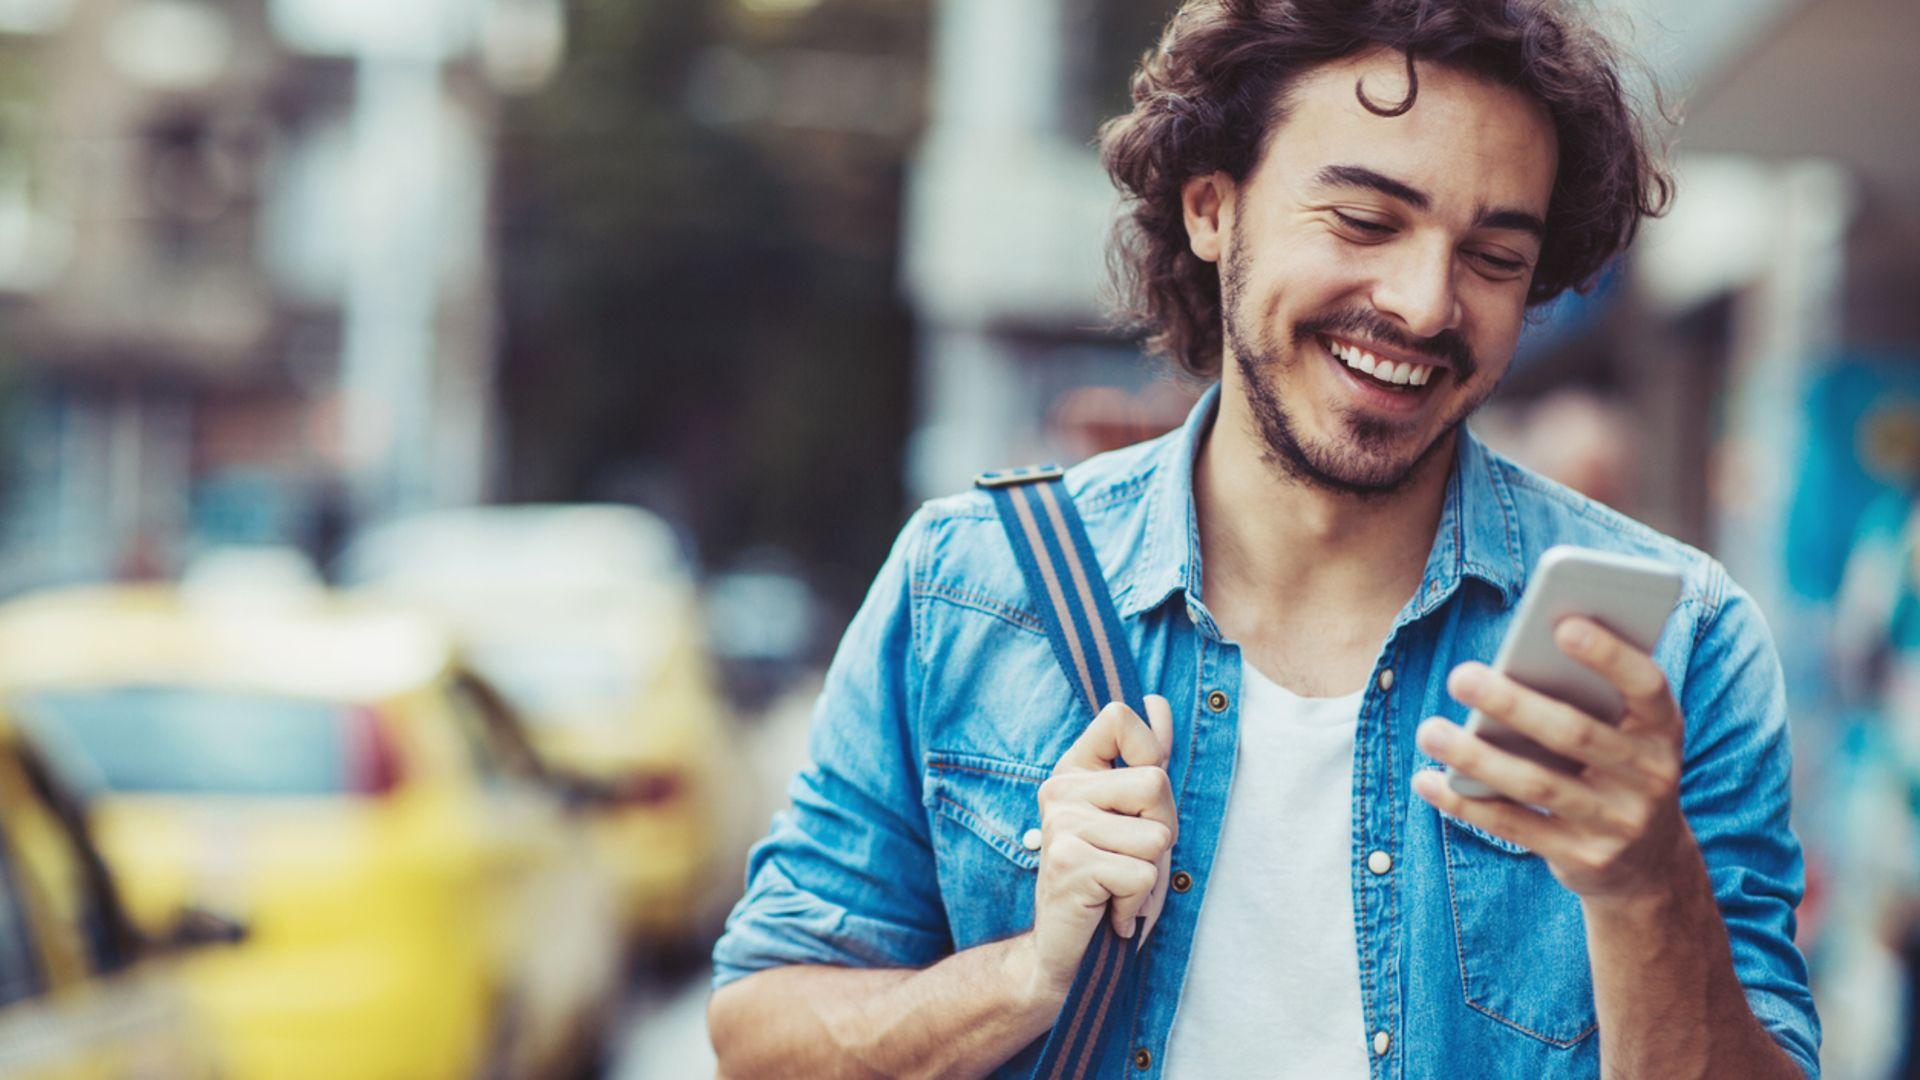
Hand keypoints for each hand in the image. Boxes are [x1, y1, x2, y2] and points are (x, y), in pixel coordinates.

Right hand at [1023, 695, 1176, 1003]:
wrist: (1064, 952)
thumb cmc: (1106, 881)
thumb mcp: (1133, 815)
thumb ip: (1146, 758)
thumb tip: (1158, 702)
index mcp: (1074, 770)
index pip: (1119, 717)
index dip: (1150, 751)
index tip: (1136, 798)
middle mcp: (1060, 791)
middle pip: (1155, 781)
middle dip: (1162, 828)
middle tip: (1131, 858)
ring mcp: (1061, 825)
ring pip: (1156, 833)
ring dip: (1150, 872)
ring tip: (1118, 884)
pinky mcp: (1069, 863)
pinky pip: (1141, 873)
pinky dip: (1135, 902)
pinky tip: (1109, 909)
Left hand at [1411, 618, 1692, 903]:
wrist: (1649, 863)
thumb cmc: (1617, 767)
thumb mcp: (1624, 732)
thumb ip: (1586, 697)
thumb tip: (1508, 663)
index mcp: (1663, 729)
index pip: (1646, 684)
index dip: (1610, 654)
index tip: (1562, 623)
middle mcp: (1650, 776)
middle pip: (1574, 734)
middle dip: (1513, 703)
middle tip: (1459, 676)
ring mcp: (1619, 823)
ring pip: (1537, 785)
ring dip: (1476, 756)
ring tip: (1428, 730)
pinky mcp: (1583, 858)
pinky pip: (1515, 827)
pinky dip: (1466, 804)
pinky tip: (1428, 780)